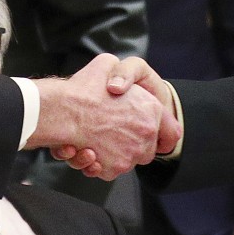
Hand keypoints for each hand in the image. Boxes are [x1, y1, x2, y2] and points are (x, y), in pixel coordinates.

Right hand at [27, 54, 178, 178]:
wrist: (62, 110)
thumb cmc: (84, 87)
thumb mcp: (107, 64)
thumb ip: (120, 72)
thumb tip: (118, 80)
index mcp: (152, 108)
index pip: (171, 130)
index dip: (163, 131)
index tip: (152, 133)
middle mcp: (146, 133)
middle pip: (147, 148)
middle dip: (133, 143)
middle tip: (113, 134)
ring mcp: (131, 154)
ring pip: (127, 160)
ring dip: (112, 154)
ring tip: (93, 141)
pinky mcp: (113, 169)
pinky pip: (108, 170)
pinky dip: (97, 164)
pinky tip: (86, 150)